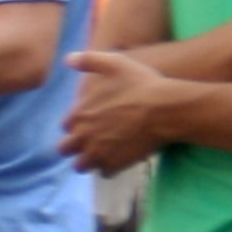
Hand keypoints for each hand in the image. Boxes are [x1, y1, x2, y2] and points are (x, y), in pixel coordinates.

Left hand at [57, 49, 163, 174]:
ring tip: (103, 154)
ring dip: (90, 161)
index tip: (88, 123)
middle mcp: (83, 136)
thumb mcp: (114, 63)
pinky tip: (120, 159)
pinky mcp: (114, 165)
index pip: (66, 126)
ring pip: (82, 165)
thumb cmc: (140, 84)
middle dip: (76, 147)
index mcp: (79, 114)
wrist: (165, 109)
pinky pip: (104, 173)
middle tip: (91, 143)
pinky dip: (110, 168)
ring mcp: (97, 153)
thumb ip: (89, 61)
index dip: (76, 125)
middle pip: (66, 149)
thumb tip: (68, 58)